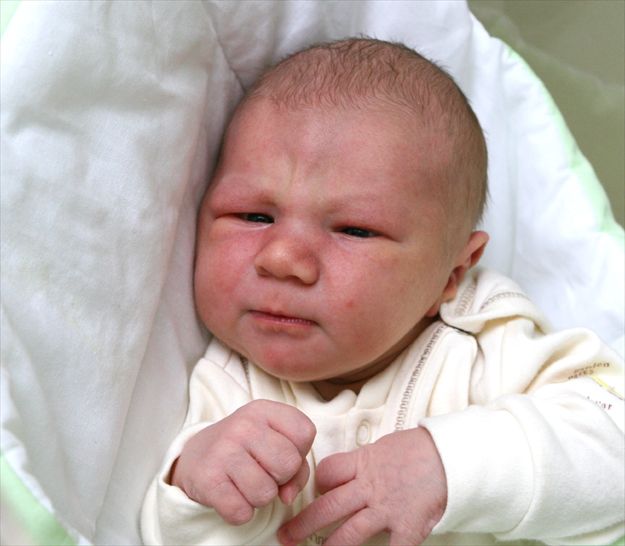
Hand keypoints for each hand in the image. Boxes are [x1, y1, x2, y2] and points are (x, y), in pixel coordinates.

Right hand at [170, 399, 315, 524]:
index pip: (305, 432)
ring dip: (260, 497)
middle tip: (262, 472)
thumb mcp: (273, 441)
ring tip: (246, 483)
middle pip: (289, 464)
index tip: (279, 452)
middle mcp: (243, 425)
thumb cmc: (246, 450)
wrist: (196, 456)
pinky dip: (241, 512)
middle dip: (281, 478)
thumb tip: (287, 497)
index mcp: (263, 410)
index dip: (299, 451)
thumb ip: (297, 465)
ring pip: (266, 493)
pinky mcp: (207, 480)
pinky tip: (231, 496)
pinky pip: (241, 512)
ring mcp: (223, 450)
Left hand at [278, 427, 446, 545]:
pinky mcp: (408, 527)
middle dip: (304, 523)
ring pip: (349, 532)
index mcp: (363, 464)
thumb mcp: (384, 448)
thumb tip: (348, 474)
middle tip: (286, 536)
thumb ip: (363, 463)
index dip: (316, 484)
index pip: (327, 474)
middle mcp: (370, 488)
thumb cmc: (418, 449)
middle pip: (328, 506)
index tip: (313, 493)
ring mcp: (388, 509)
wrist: (449, 456)